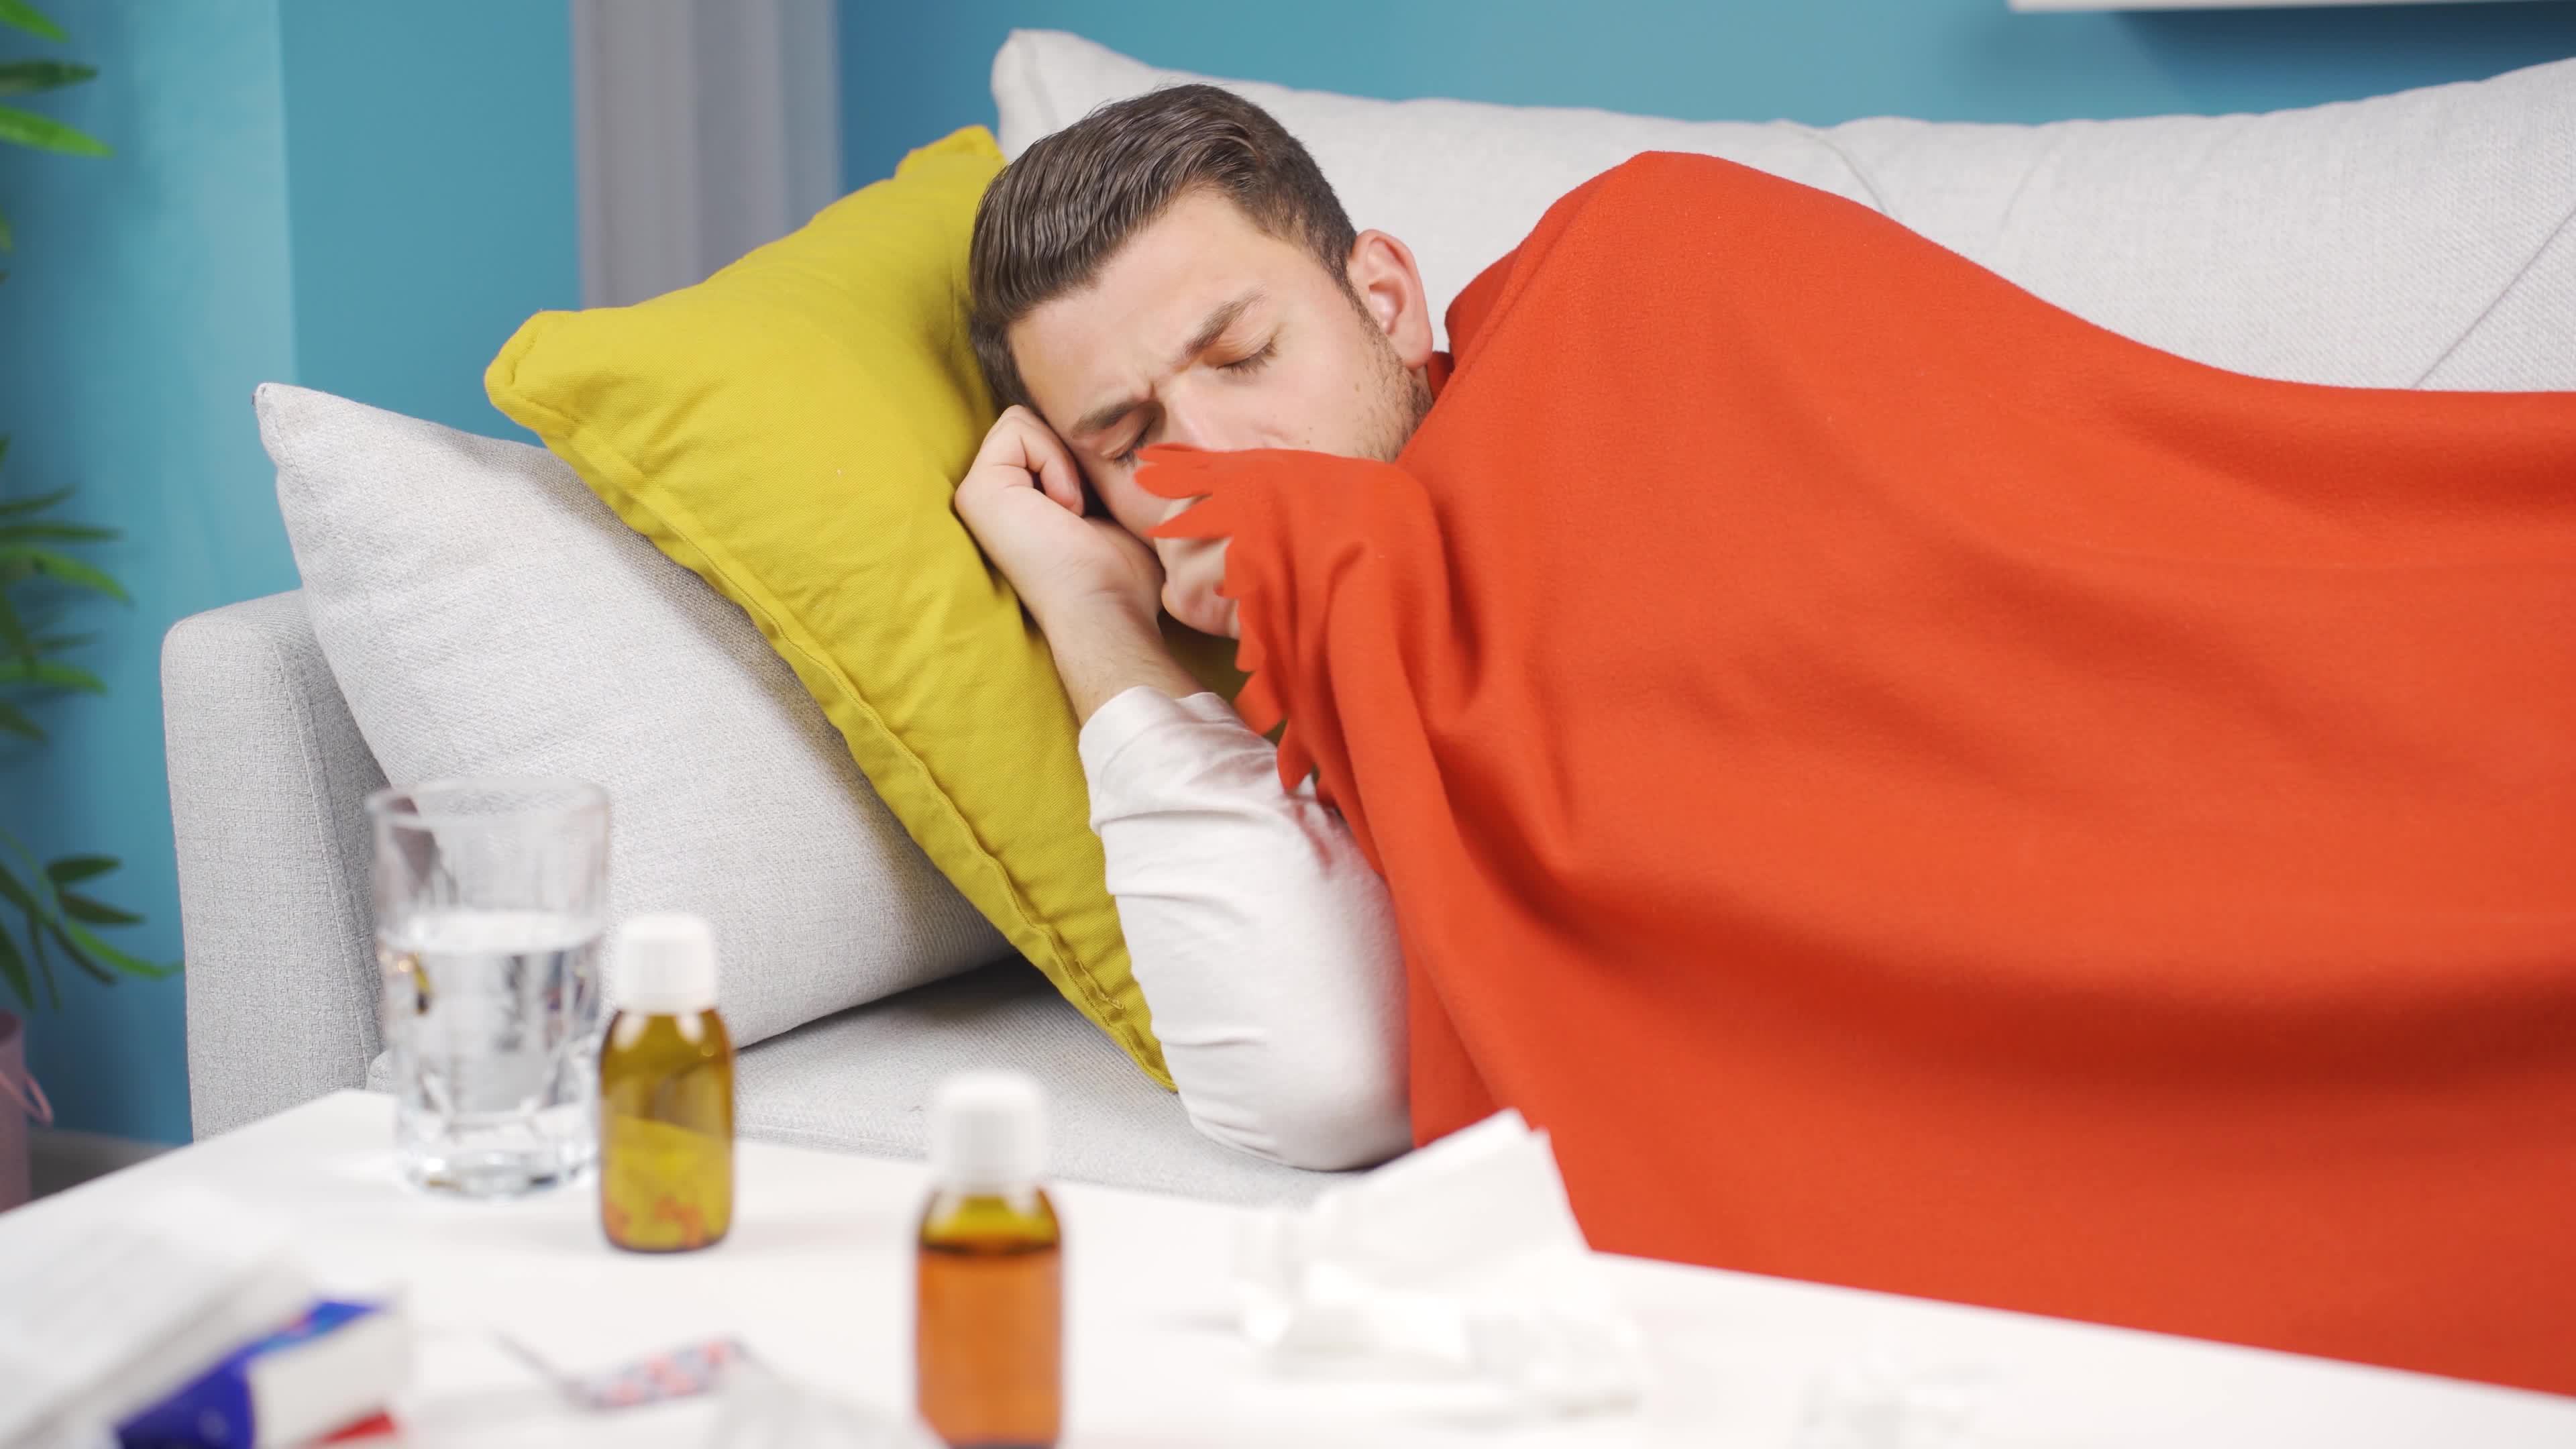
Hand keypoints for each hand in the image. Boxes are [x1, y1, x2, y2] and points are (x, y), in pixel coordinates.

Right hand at [954, 407, 1163, 631]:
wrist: (1106, 604)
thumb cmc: (1122, 572)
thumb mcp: (1112, 505)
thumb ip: (1094, 467)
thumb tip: (1116, 426)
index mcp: (1016, 501)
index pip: (1043, 433)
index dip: (1081, 452)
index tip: (1097, 502)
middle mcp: (991, 496)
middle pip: (1033, 423)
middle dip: (1072, 452)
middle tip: (1087, 507)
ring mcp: (978, 493)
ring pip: (1024, 420)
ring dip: (1063, 461)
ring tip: (1074, 511)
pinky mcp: (977, 490)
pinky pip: (1016, 428)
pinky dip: (1053, 461)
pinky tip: (1065, 508)